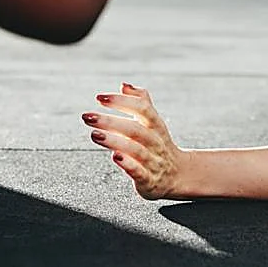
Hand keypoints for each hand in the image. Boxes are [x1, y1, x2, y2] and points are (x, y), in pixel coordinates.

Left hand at [83, 83, 184, 199]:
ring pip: (136, 150)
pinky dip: (128, 165)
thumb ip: (140, 101)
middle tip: (88, 117)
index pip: (142, 108)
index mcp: (156, 126)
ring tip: (95, 134)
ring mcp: (154, 162)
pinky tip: (115, 157)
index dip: (122, 101)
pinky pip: (140, 172)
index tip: (100, 98)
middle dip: (110, 122)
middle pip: (135, 129)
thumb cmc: (158, 145)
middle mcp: (156, 142)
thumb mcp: (153, 122)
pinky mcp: (150, 181)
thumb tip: (124, 85)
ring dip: (114, 141)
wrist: (178, 175)